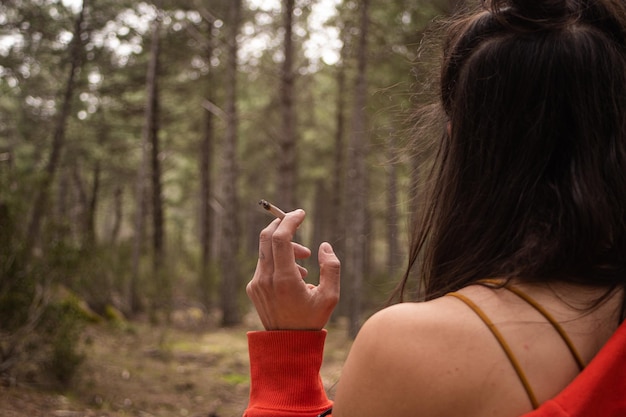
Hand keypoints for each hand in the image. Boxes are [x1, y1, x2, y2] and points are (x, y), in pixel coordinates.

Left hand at [246, 209, 340, 329]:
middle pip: (267, 237)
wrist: (288, 344)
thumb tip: (323, 247)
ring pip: (266, 251)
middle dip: (283, 227)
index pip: (280, 238)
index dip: (290, 220)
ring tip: (305, 262)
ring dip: (285, 247)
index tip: (301, 213)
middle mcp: (266, 279)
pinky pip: (264, 264)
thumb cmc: (312, 319)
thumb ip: (332, 267)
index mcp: (284, 279)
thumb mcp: (331, 296)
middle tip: (298, 224)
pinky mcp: (253, 288)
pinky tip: (294, 276)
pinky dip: (279, 261)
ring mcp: (256, 283)